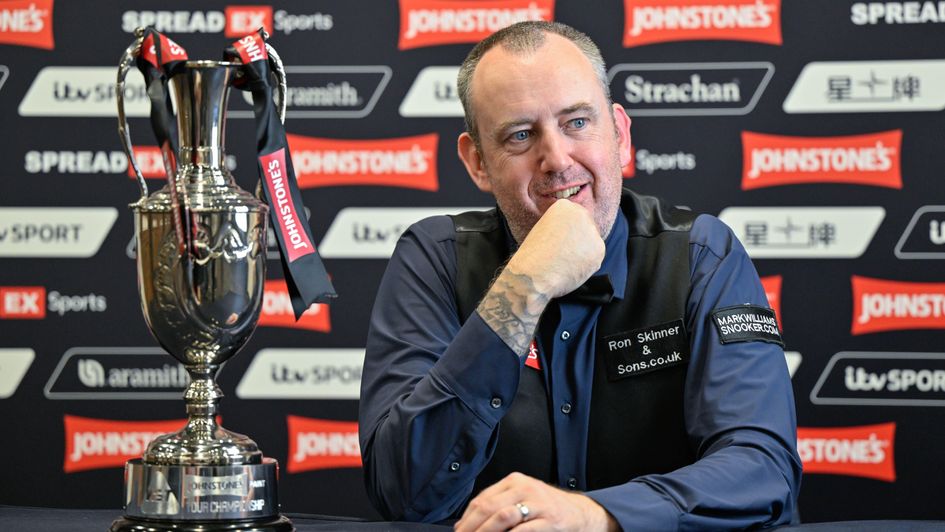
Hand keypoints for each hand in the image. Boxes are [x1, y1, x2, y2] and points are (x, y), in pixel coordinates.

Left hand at [454, 472, 617, 531]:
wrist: (579, 512)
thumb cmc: (545, 507)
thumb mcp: (522, 497)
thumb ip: (497, 505)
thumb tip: (465, 524)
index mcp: (514, 481)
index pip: (482, 499)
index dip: (467, 519)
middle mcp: (525, 488)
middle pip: (489, 507)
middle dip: (472, 527)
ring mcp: (537, 503)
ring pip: (503, 517)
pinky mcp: (549, 520)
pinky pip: (523, 530)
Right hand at [506, 199, 604, 299]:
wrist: (535, 273)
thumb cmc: (533, 255)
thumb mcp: (543, 229)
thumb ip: (561, 226)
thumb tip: (572, 234)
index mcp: (565, 206)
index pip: (574, 217)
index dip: (569, 231)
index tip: (561, 240)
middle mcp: (582, 214)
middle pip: (586, 227)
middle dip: (579, 240)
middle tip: (566, 253)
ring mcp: (593, 232)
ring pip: (592, 244)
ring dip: (583, 253)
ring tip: (566, 262)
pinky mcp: (600, 250)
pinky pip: (595, 258)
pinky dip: (586, 265)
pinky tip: (573, 269)